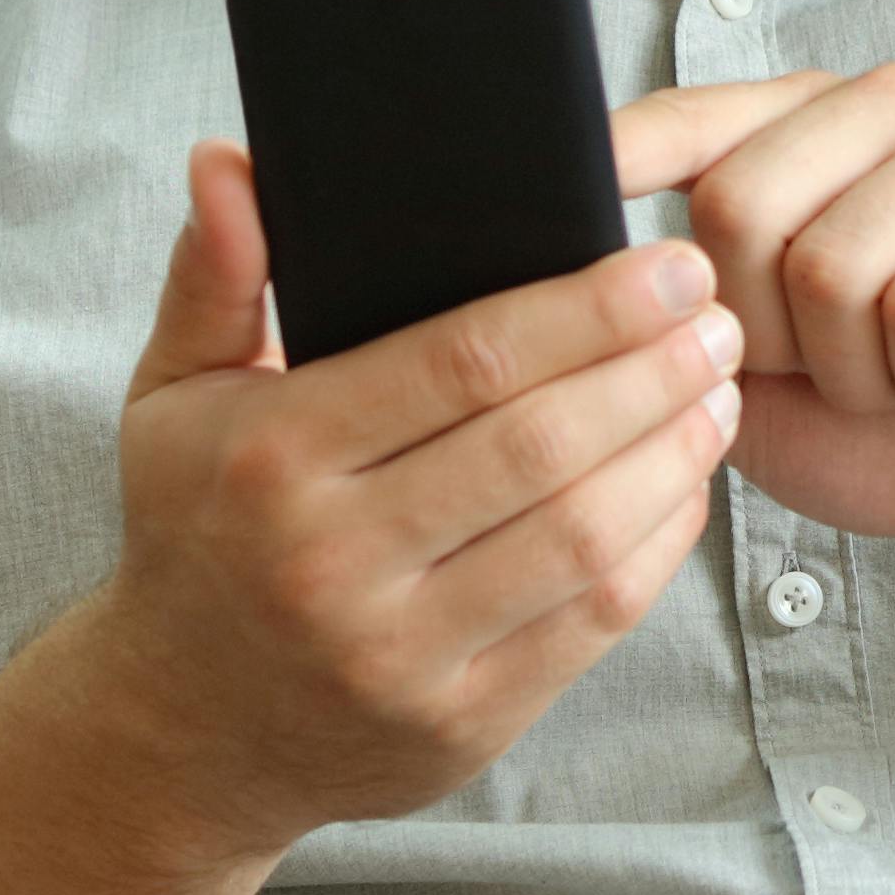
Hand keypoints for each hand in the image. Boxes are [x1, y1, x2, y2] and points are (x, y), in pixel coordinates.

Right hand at [77, 143, 744, 862]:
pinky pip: (589, 623)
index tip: (668, 263)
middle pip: (537, 446)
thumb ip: (215, 273)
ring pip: (579, 538)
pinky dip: (657, 544)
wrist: (182, 735)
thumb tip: (227, 159)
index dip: (584, 309)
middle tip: (717, 315)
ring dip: (671, 453)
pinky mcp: (460, 725)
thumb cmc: (197, 533)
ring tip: (720, 388)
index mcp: (274, 459)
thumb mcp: (173, 396)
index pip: (460, 362)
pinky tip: (686, 482)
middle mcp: (333, 563)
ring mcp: (400, 657)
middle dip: (649, 369)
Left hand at [611, 67, 894, 578]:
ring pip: (835, 269)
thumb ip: (683, 315)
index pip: (696, 117)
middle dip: (767, 336)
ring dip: (863, 373)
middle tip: (845, 367)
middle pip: (741, 206)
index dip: (625, 148)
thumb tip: (586, 275)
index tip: (567, 171)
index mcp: (820, 122)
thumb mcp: (758, 376)